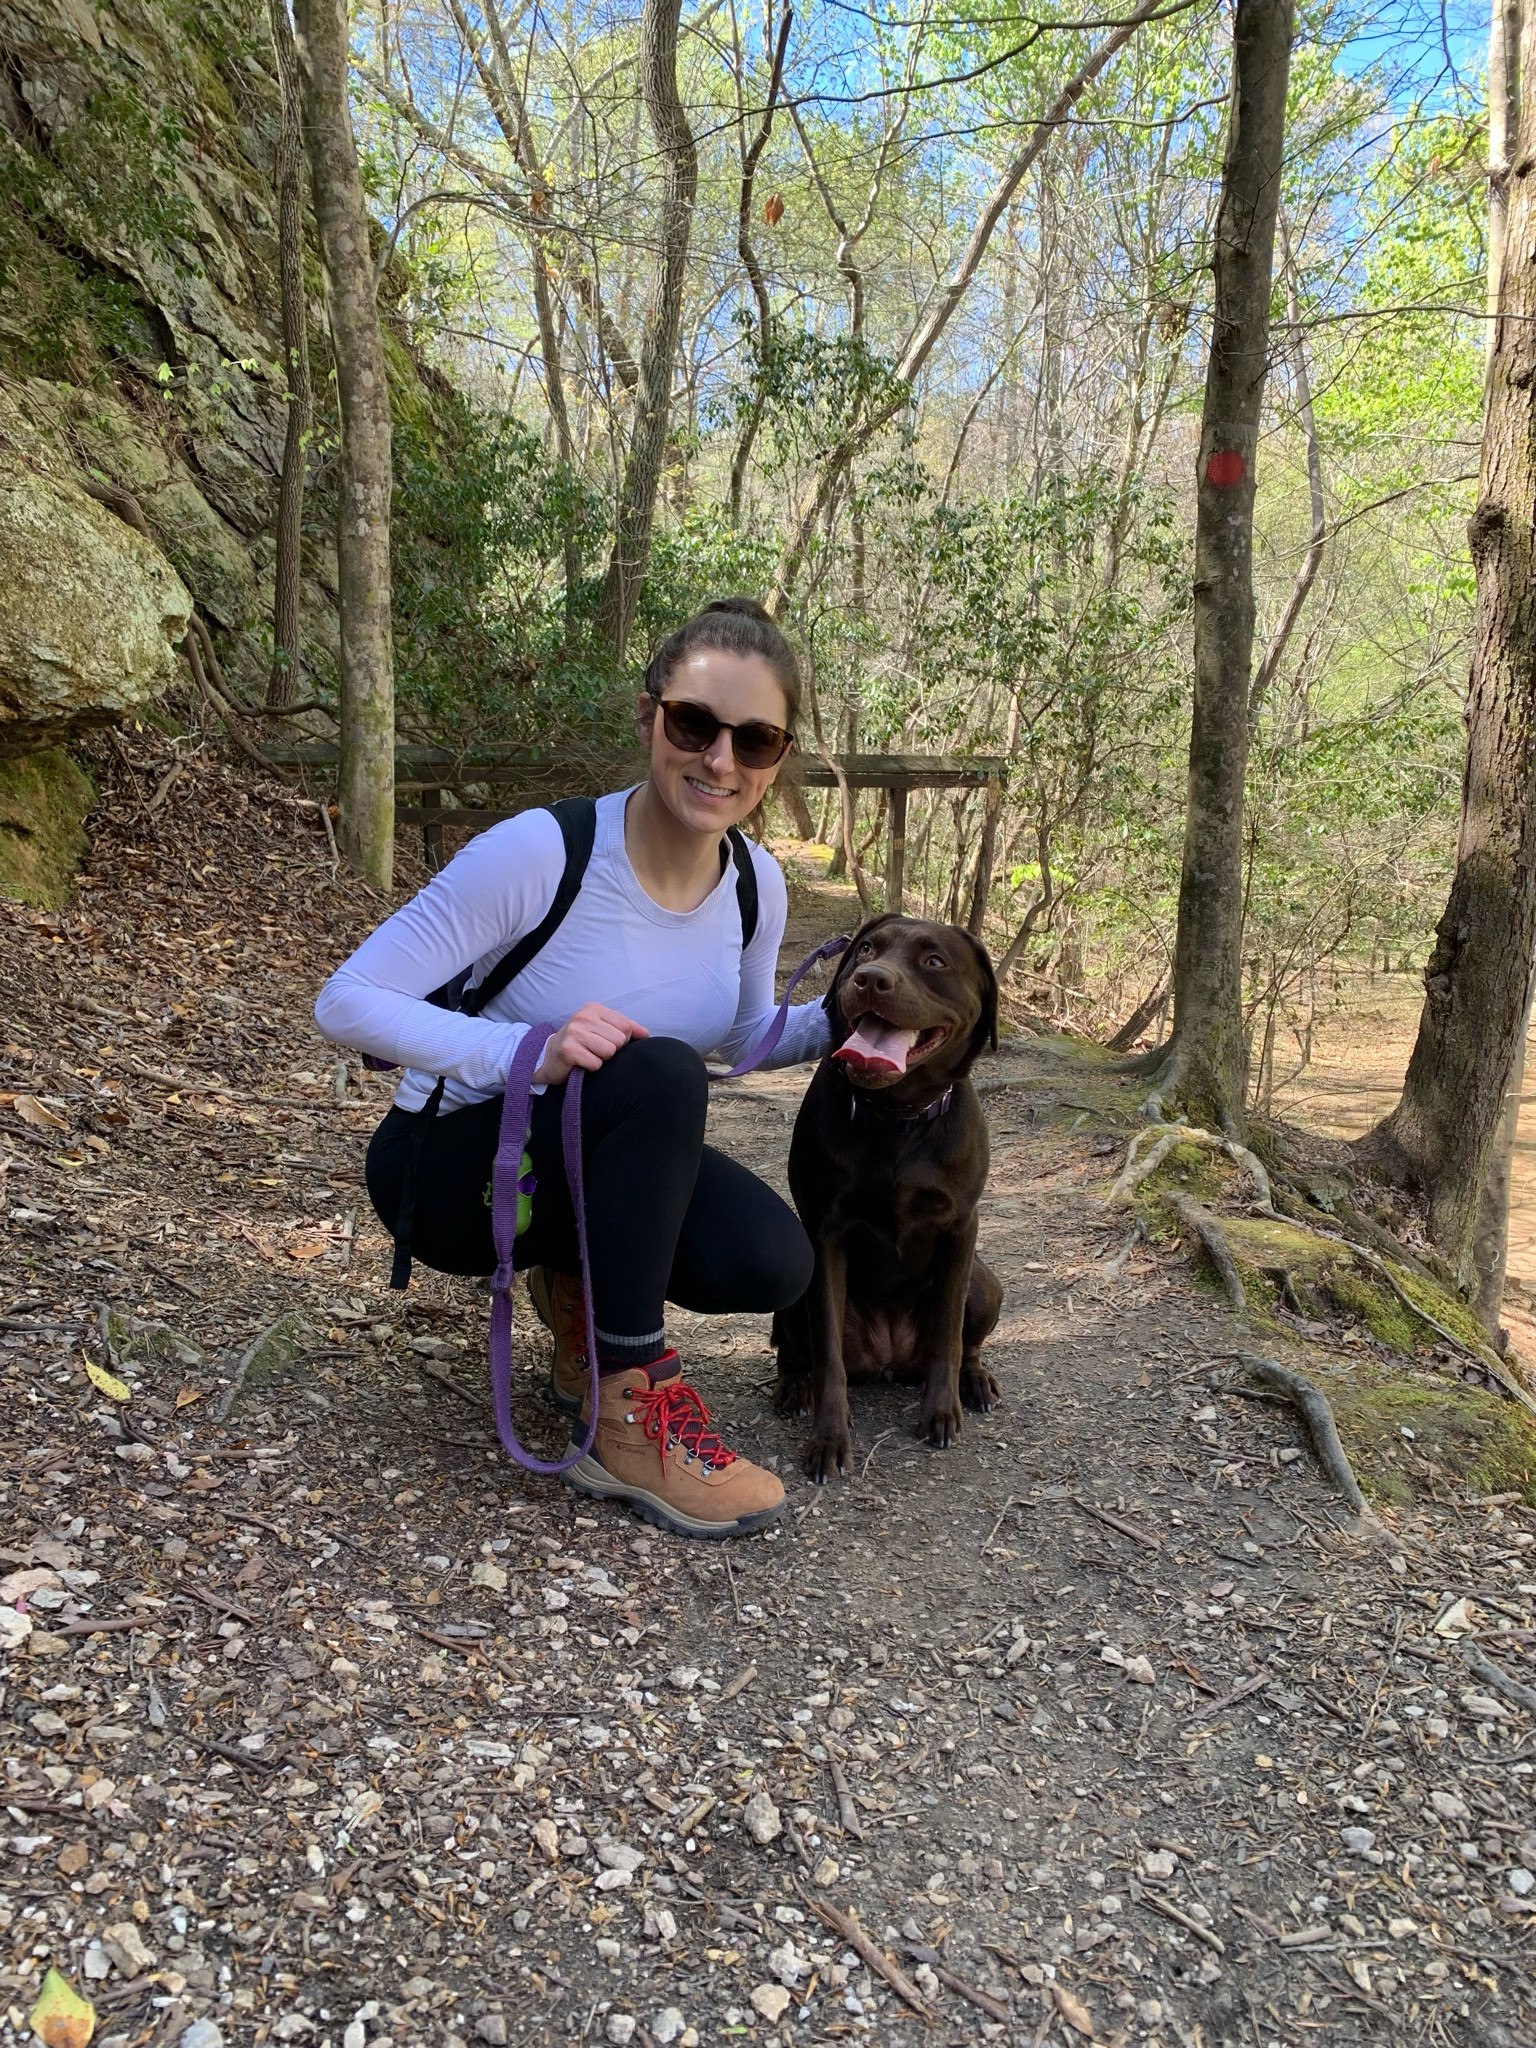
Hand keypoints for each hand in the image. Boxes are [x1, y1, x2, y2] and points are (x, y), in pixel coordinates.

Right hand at [532, 1003, 647, 1085]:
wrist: (549, 1058)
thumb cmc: (580, 1044)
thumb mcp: (602, 1029)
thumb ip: (626, 1028)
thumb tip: (645, 1034)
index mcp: (593, 1009)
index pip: (626, 1026)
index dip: (622, 1040)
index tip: (606, 1042)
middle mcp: (582, 1017)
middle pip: (619, 1040)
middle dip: (611, 1050)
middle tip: (594, 1050)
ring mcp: (573, 1032)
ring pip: (609, 1051)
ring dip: (601, 1059)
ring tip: (589, 1056)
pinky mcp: (567, 1050)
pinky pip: (596, 1064)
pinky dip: (591, 1068)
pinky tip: (581, 1063)